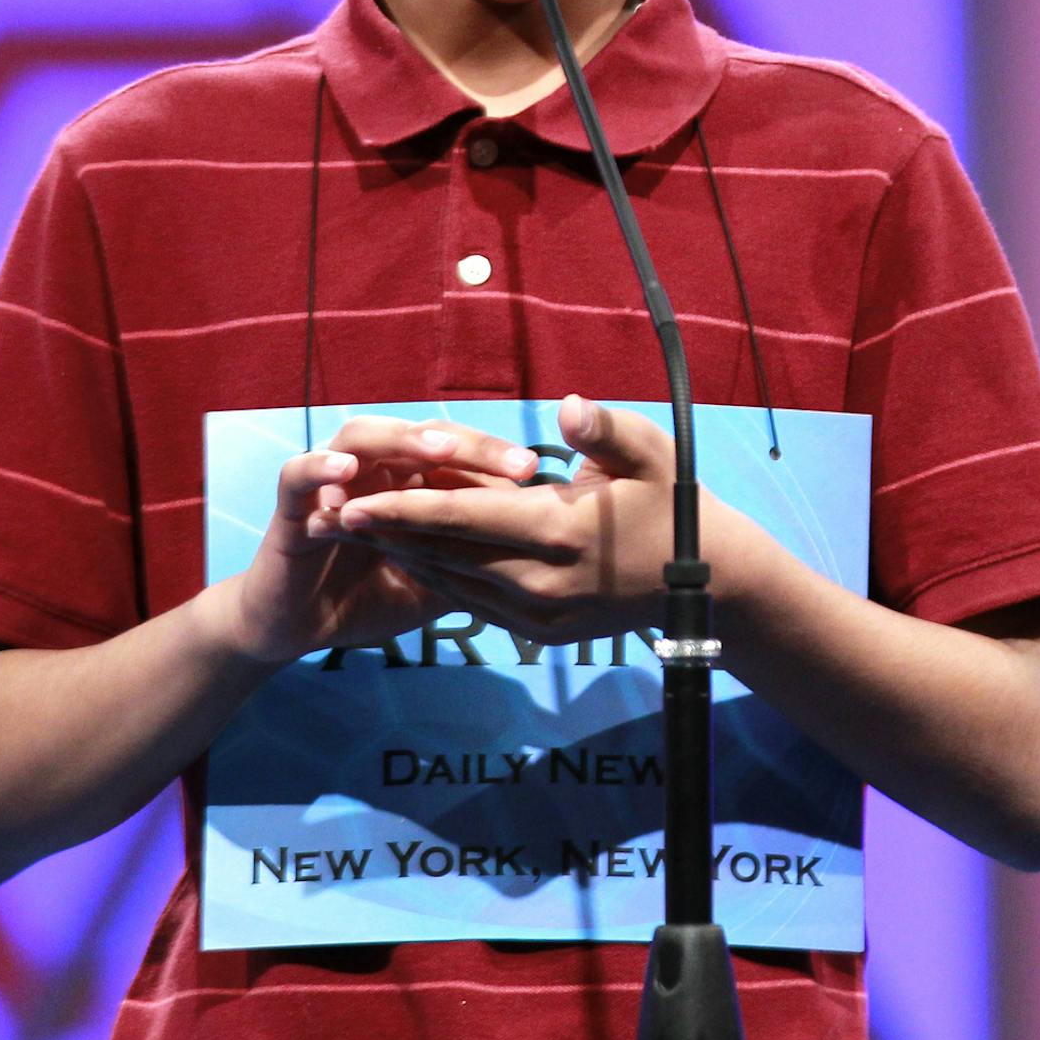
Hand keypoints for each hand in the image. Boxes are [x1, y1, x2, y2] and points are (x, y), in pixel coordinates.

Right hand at [223, 415, 540, 663]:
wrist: (297, 628)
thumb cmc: (370, 597)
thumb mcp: (434, 585)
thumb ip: (471, 563)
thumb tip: (535, 558)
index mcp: (411, 481)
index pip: (460, 455)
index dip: (498, 462)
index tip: (541, 477)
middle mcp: (374, 470)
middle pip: (424, 436)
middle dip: (472, 446)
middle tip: (516, 463)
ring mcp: (331, 481)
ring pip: (364, 435)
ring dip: (402, 439)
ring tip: (440, 450)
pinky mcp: (291, 503)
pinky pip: (299, 472)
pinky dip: (320, 465)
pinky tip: (347, 471)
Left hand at [331, 395, 766, 643]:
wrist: (707, 581)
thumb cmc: (676, 502)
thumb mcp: (651, 452)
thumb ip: (604, 428)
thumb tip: (566, 407)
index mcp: (561, 531)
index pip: (464, 515)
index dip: (406, 505)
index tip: (355, 497)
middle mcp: (543, 581)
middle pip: (446, 553)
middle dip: (387, 534)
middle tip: (332, 515)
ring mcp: (542, 613)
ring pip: (455, 584)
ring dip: (405, 559)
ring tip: (358, 535)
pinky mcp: (544, 632)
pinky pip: (477, 605)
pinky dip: (440, 581)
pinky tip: (412, 559)